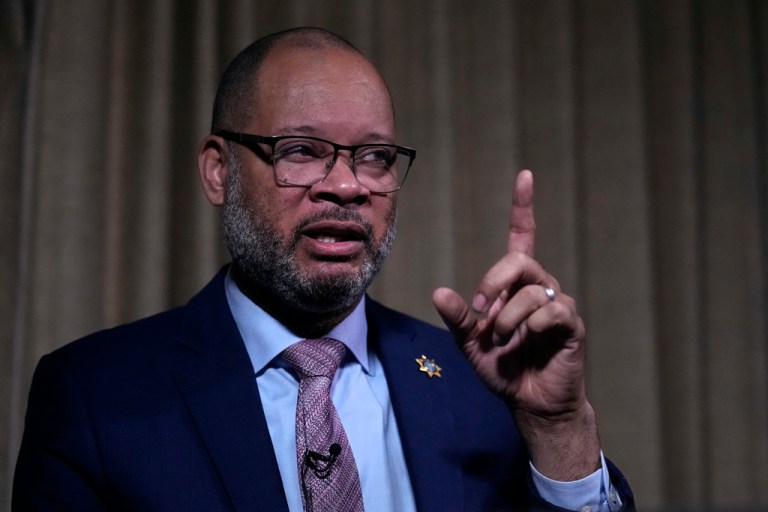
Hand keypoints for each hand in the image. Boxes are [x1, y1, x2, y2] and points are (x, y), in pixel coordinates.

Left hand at [432, 170, 599, 479]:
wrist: (530, 403)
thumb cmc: (503, 369)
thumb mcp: (469, 344)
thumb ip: (458, 319)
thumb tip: (438, 292)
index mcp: (516, 286)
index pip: (523, 237)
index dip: (523, 207)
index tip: (525, 175)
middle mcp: (540, 288)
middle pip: (519, 261)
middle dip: (492, 283)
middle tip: (479, 313)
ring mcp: (559, 305)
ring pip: (532, 290)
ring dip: (507, 317)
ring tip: (499, 340)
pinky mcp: (571, 326)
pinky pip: (553, 311)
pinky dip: (530, 326)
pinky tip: (525, 342)